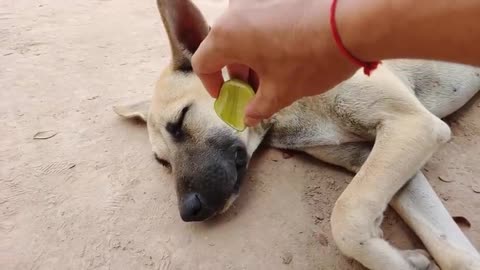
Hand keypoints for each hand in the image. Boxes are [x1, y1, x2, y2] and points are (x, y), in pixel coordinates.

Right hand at [192, 0, 357, 126]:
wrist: (352, 24)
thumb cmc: (310, 60)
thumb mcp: (281, 91)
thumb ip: (258, 108)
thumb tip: (249, 118)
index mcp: (227, 36)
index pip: (204, 64)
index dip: (213, 86)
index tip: (229, 97)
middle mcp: (235, 12)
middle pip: (224, 47)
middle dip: (238, 73)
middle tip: (256, 91)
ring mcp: (256, 0)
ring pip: (243, 33)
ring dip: (252, 57)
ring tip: (276, 74)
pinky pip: (261, 20)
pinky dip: (265, 39)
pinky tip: (288, 53)